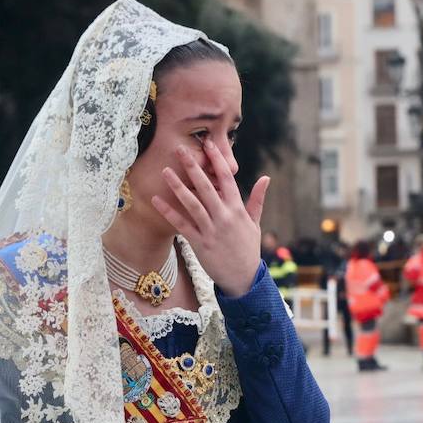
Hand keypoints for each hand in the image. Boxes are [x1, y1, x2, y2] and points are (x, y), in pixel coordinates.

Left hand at [151, 139, 269, 297]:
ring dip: (178, 186)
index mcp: (237, 209)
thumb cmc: (248, 249)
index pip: (227, 179)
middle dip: (193, 167)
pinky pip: (182, 225)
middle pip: (207, 186)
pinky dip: (169, 212)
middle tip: (180, 149)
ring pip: (192, 204)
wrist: (243, 278)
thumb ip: (257, 199)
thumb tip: (265, 178)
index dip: (217, 160)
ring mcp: (211, 230)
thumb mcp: (255, 223)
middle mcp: (224, 216)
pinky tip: (156, 200)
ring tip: (165, 170)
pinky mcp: (199, 243)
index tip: (208, 144)